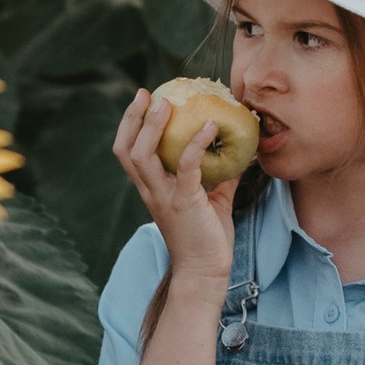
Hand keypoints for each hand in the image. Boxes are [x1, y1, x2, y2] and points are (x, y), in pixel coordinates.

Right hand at [111, 85, 240, 290]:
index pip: (128, 152)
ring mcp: (164, 197)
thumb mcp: (213, 199)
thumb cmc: (207, 236)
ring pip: (142, 156)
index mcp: (152, 188)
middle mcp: (151, 191)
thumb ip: (219, 174)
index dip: (130, 124)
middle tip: (146, 94)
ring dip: (153, 126)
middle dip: (132, 118)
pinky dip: (196, 144)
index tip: (144, 100)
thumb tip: (238, 149)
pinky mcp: (184, 202)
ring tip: (168, 103)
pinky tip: (212, 126)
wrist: (207, 270)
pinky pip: (186, 167)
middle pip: (125, 150)